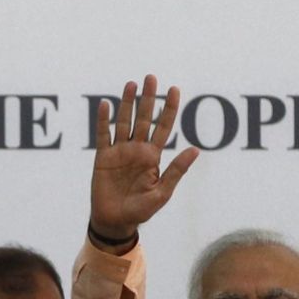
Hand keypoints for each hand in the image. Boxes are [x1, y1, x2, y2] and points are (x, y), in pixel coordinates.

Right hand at [90, 74, 200, 240]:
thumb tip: (196, 149)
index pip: (164, 127)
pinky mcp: (102, 157)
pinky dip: (103, 120)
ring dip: (127, 103)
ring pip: (124, 122)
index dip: (169, 108)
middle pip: (144, 118)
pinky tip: (106, 104)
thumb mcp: (163, 192)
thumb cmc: (142, 210)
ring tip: (132, 84)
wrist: (116, 222)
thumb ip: (177, 170)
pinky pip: (103, 135)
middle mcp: (137, 150)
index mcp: (153, 157)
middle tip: (151, 77)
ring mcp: (119, 152)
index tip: (175, 89)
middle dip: (148, 98)